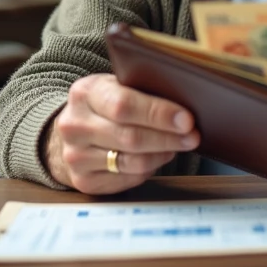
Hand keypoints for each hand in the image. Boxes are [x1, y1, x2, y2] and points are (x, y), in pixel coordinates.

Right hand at [44, 74, 199, 193]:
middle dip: (167, 137)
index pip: (124, 105)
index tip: (186, 119)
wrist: (73, 129)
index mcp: (84, 93)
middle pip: (130, 137)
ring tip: (179, 145)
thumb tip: (183, 105)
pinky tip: (158, 157)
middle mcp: (74, 125)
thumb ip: (141, 90)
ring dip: (162, 154)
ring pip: (131, 161)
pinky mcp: (84, 181)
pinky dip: (149, 168)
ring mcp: (75, 156)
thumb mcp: (116, 86)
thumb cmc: (105, 103)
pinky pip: (127, 178)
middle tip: (193, 136)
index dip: (158, 114)